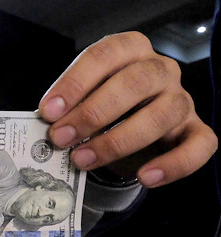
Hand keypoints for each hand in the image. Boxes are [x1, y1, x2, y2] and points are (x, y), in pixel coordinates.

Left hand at [38, 31, 216, 187]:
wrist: (131, 125)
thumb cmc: (102, 106)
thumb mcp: (82, 99)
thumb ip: (68, 107)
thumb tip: (48, 127)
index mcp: (130, 50)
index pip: (104, 56)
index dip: (75, 83)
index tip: (48, 111)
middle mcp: (161, 70)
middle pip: (135, 82)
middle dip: (92, 113)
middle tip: (60, 138)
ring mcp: (182, 100)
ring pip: (162, 114)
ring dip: (118, 141)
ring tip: (82, 160)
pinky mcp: (197, 131)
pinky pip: (198, 147)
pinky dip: (173, 165)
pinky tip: (144, 177)